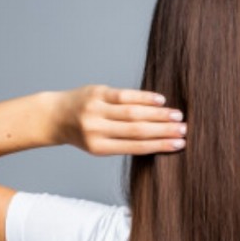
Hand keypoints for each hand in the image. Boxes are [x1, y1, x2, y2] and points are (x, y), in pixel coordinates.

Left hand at [49, 85, 186, 154]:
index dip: (159, 146)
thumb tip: (160, 139)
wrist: (55, 116)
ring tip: (177, 116)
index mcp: (99, 147)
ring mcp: (96, 110)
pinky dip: (144, 98)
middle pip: (137, 130)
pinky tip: (160, 101)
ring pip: (133, 112)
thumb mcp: (99, 144)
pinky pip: (124, 95)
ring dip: (158, 114)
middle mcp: (96, 129)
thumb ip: (124, 142)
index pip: (135, 147)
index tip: (180, 145)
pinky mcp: (97, 92)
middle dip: (163, 131)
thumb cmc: (83, 133)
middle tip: (185, 130)